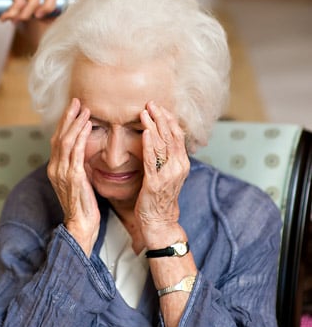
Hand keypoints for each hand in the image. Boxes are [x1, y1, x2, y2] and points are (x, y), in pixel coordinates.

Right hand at [0, 0, 82, 20]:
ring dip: (24, 15)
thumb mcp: (21, 0)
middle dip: (49, 8)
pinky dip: (12, 13)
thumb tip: (44, 22)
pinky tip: (4, 17)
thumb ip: (32, 7)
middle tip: (37, 18)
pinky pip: (20, 3)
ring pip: (35, 2)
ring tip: (13, 19)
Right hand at [47, 98, 99, 255]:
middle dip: (68, 117)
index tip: (73, 108)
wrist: (80, 226)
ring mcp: (62, 173)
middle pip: (59, 136)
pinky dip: (81, 136)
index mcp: (54, 169)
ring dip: (76, 123)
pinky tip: (87, 126)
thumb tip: (83, 152)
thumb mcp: (78, 182)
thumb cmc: (82, 205)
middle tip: (77, 101)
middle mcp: (54, 168)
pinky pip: (75, 152)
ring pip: (66, 141)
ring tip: (85, 110)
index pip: (57, 140)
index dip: (64, 122)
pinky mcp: (73, 177)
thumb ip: (76, 166)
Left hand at [135, 101, 189, 243]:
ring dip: (153, 126)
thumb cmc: (159, 199)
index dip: (169, 119)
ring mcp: (168, 174)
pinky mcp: (156, 182)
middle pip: (171, 135)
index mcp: (181, 163)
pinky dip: (149, 144)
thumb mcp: (165, 174)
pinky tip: (144, 132)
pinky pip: (152, 159)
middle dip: (161, 117)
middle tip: (151, 103)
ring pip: (162, 144)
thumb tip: (156, 139)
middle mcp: (178, 166)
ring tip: (145, 112)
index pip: (178, 135)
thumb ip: (164, 158)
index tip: (159, 107)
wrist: (160, 223)